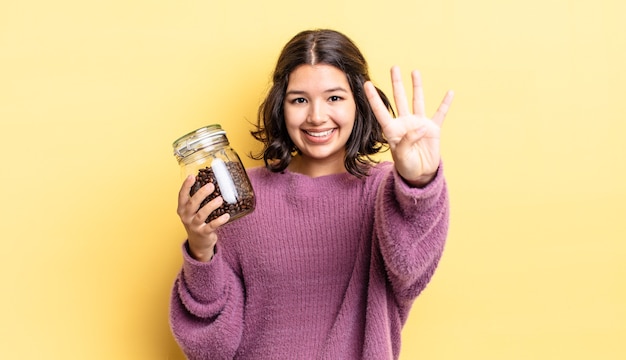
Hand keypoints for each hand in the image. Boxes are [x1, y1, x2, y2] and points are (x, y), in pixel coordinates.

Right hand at [176, 175, 229, 261]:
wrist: (198, 243)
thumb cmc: (197, 221)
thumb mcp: (193, 211)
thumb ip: (198, 199)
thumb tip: (210, 181)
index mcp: (182, 209)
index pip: (182, 196)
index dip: (186, 186)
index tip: (192, 176)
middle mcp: (186, 217)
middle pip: (192, 204)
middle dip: (201, 194)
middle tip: (211, 186)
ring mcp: (194, 225)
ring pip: (201, 214)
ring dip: (211, 206)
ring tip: (220, 199)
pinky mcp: (203, 233)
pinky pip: (211, 226)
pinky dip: (219, 221)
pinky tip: (226, 216)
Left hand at [364, 66, 453, 185]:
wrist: (420, 174)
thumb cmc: (406, 167)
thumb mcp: (402, 157)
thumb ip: (407, 142)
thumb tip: (419, 128)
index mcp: (392, 130)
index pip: (381, 111)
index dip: (374, 98)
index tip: (367, 83)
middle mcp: (405, 123)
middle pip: (399, 99)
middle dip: (396, 83)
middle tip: (394, 67)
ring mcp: (419, 124)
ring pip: (417, 101)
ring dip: (416, 86)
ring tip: (414, 71)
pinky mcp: (432, 129)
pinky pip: (440, 113)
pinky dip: (445, 103)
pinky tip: (450, 92)